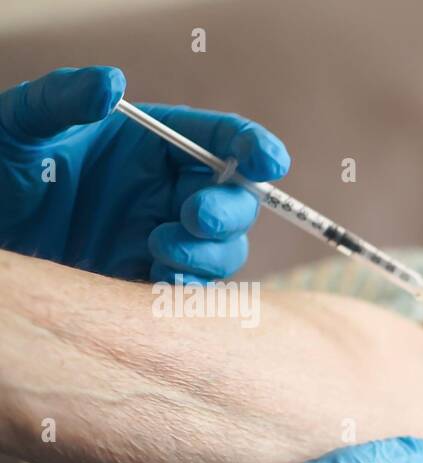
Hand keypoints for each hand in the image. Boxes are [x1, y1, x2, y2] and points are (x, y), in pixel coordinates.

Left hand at [0, 66, 288, 280]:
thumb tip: (112, 83)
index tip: (267, 161)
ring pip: (224, 250)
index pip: (221, 139)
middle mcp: (166, 189)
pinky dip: (189, 288)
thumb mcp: (19, 123)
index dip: (255, 148)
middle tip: (194, 217)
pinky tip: (160, 281)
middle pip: (237, 201)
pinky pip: (192, 289)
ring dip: (208, 255)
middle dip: (229, 211)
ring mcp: (161, 235)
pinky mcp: (145, 278)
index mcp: (151, 142)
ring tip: (158, 251)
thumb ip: (63, 98)